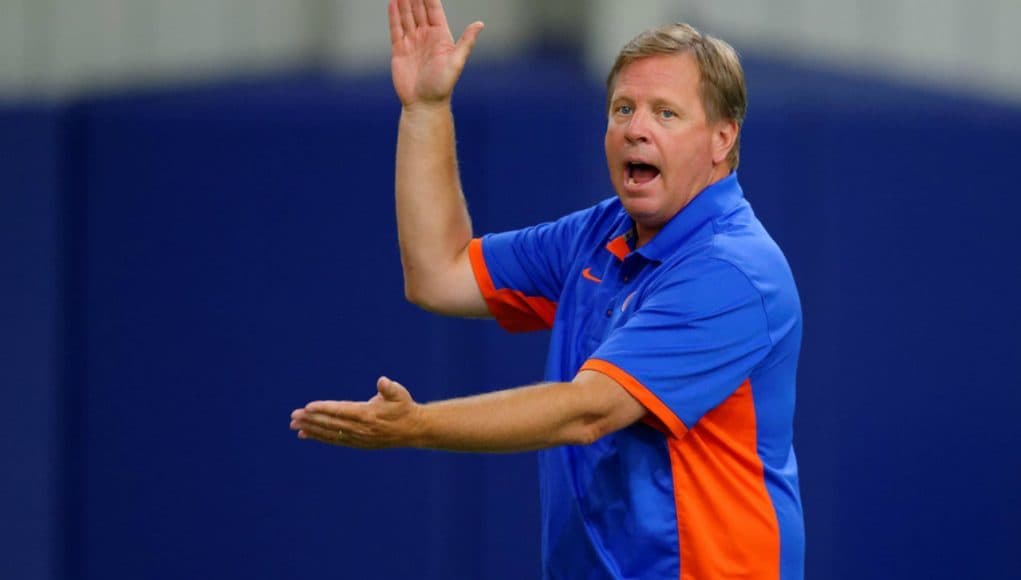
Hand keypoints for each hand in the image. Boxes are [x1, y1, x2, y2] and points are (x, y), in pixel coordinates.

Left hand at [290, 377, 422, 448]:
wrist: (413, 430)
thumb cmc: (404, 407)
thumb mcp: (400, 394)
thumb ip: (390, 388)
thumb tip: (382, 381)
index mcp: (369, 415)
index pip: (342, 411)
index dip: (324, 409)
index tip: (308, 406)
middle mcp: (361, 429)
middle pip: (331, 423)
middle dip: (312, 419)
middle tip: (293, 416)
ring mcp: (358, 438)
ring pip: (330, 433)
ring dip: (311, 429)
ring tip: (294, 425)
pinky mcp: (357, 443)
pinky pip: (334, 440)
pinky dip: (319, 437)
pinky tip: (305, 434)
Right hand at [388, 0, 483, 106]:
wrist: (424, 104)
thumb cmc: (443, 86)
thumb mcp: (456, 62)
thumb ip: (466, 41)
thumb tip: (480, 23)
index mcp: (441, 36)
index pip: (434, 10)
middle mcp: (426, 36)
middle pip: (419, 9)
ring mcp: (412, 42)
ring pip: (406, 16)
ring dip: (403, 2)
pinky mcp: (399, 50)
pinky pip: (396, 29)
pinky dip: (394, 16)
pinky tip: (392, 3)